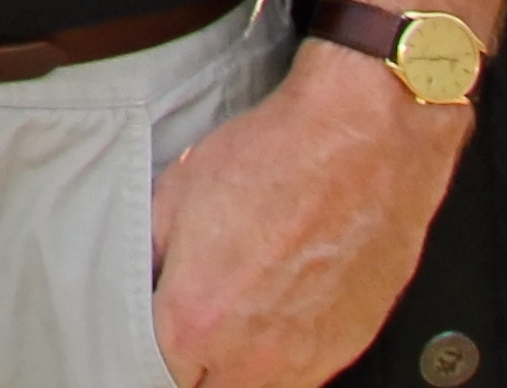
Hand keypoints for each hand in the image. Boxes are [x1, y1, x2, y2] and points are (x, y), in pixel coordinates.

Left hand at [147, 48, 462, 387]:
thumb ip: (150, 257)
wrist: (362, 142)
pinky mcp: (348, 347)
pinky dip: (285, 358)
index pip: (155, 373)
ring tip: (237, 318)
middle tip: (193, 326)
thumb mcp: (174, 195)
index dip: (150, 350)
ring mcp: (306, 358)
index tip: (157, 330)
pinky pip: (305, 376)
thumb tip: (144, 282)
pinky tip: (279, 314)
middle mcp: (253, 355)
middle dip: (195, 364)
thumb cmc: (275, 158)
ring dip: (239, 367)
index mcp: (195, 321)